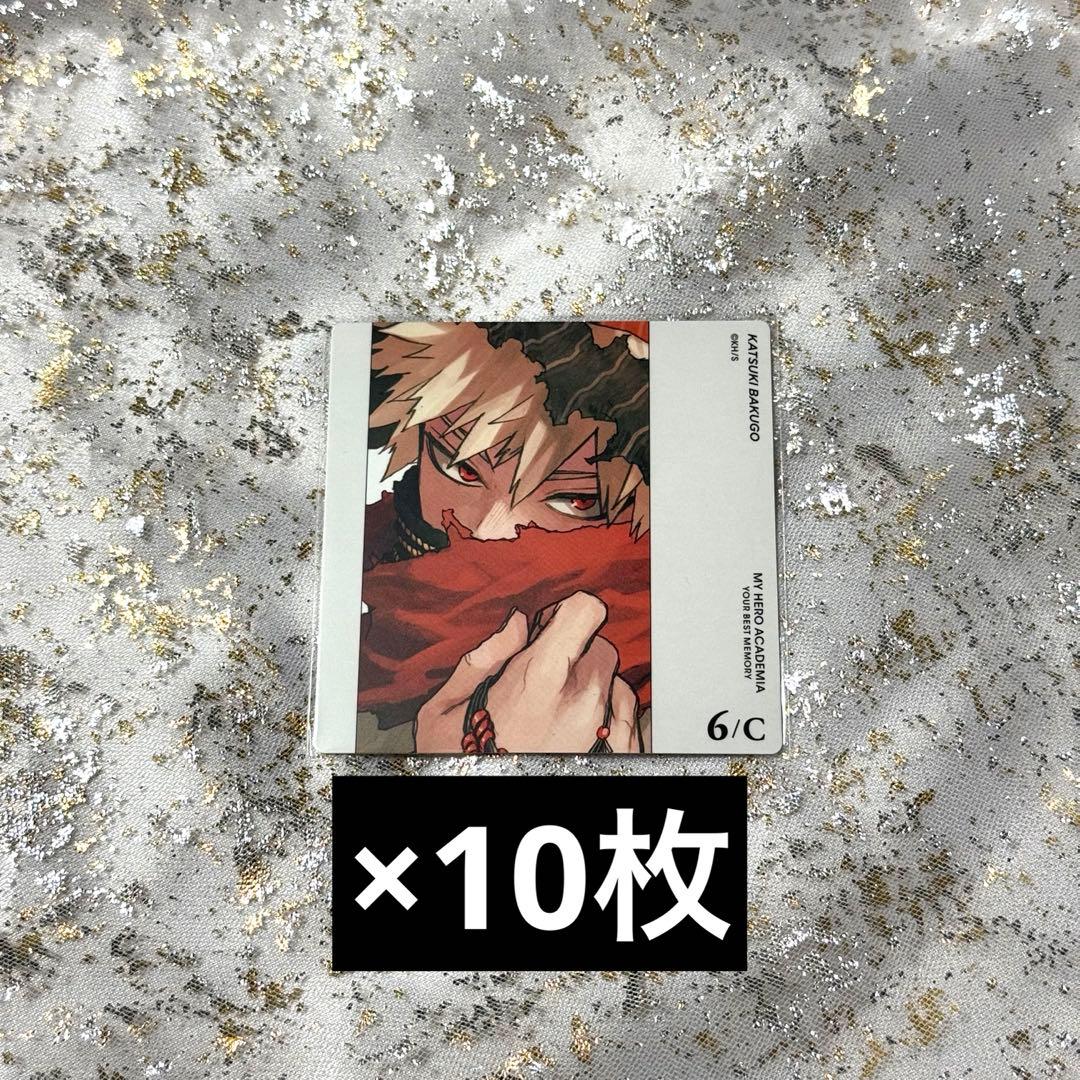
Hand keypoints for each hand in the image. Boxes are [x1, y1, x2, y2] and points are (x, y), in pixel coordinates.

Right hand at [415, 591, 639, 753]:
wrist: (490, 811)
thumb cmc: (462, 764)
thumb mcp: (448, 708)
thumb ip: (484, 657)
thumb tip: (514, 625)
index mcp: (540, 678)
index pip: (586, 611)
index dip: (566, 612)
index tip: (551, 627)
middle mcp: (580, 700)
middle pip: (599, 645)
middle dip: (575, 654)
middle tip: (544, 677)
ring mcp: (603, 729)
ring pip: (614, 680)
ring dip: (592, 685)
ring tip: (556, 710)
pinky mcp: (617, 754)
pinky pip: (630, 713)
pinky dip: (611, 712)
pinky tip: (579, 725)